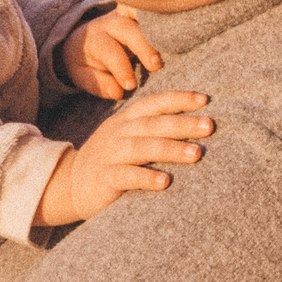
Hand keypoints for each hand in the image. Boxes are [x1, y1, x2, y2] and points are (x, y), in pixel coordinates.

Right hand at [34, 89, 214, 226]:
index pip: (155, 103)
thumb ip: (154, 128)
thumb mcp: (128, 136)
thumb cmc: (112, 159)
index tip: (204, 100)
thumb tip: (196, 123)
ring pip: (142, 147)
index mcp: (127, 119)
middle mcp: (119, 132)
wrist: (71, 183)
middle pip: (153, 124)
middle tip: (209, 125)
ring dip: (171, 148)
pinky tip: (165, 182)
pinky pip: (126, 176)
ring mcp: (110, 154)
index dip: (178, 99)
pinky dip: (145, 177)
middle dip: (182, 123)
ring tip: (196, 153)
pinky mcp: (104, 178)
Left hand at [61, 5, 164, 97]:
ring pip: (142, 15)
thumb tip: (118, 91)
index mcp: (95, 39)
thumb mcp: (82, 75)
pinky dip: (163, 16)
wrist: (82, 38)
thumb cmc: (85, 62)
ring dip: (158, 29)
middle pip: (128, 29)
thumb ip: (98, 83)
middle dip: (143, 46)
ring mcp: (128, 15)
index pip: (109, 51)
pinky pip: (152, 10)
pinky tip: (177, 27)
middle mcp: (112, 23)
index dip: (120, 68)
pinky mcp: (140, 12)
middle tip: (156, 65)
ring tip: (174, 45)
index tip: (131, 85)